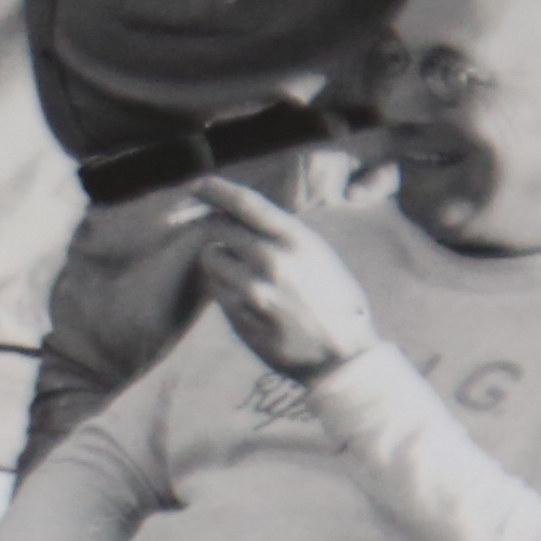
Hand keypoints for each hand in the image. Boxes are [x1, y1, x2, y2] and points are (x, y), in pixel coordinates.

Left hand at [185, 179, 375, 380]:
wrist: (342, 356)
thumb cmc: (334, 302)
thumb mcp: (319, 256)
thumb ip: (281, 235)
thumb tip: (238, 214)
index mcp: (297, 239)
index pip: (246, 203)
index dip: (217, 190)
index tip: (198, 185)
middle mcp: (273, 259)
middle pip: (218, 227)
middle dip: (210, 226)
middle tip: (214, 234)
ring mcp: (253, 288)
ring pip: (211, 257)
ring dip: (218, 260)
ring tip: (244, 274)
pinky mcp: (239, 314)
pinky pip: (216, 289)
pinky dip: (223, 287)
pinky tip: (248, 300)